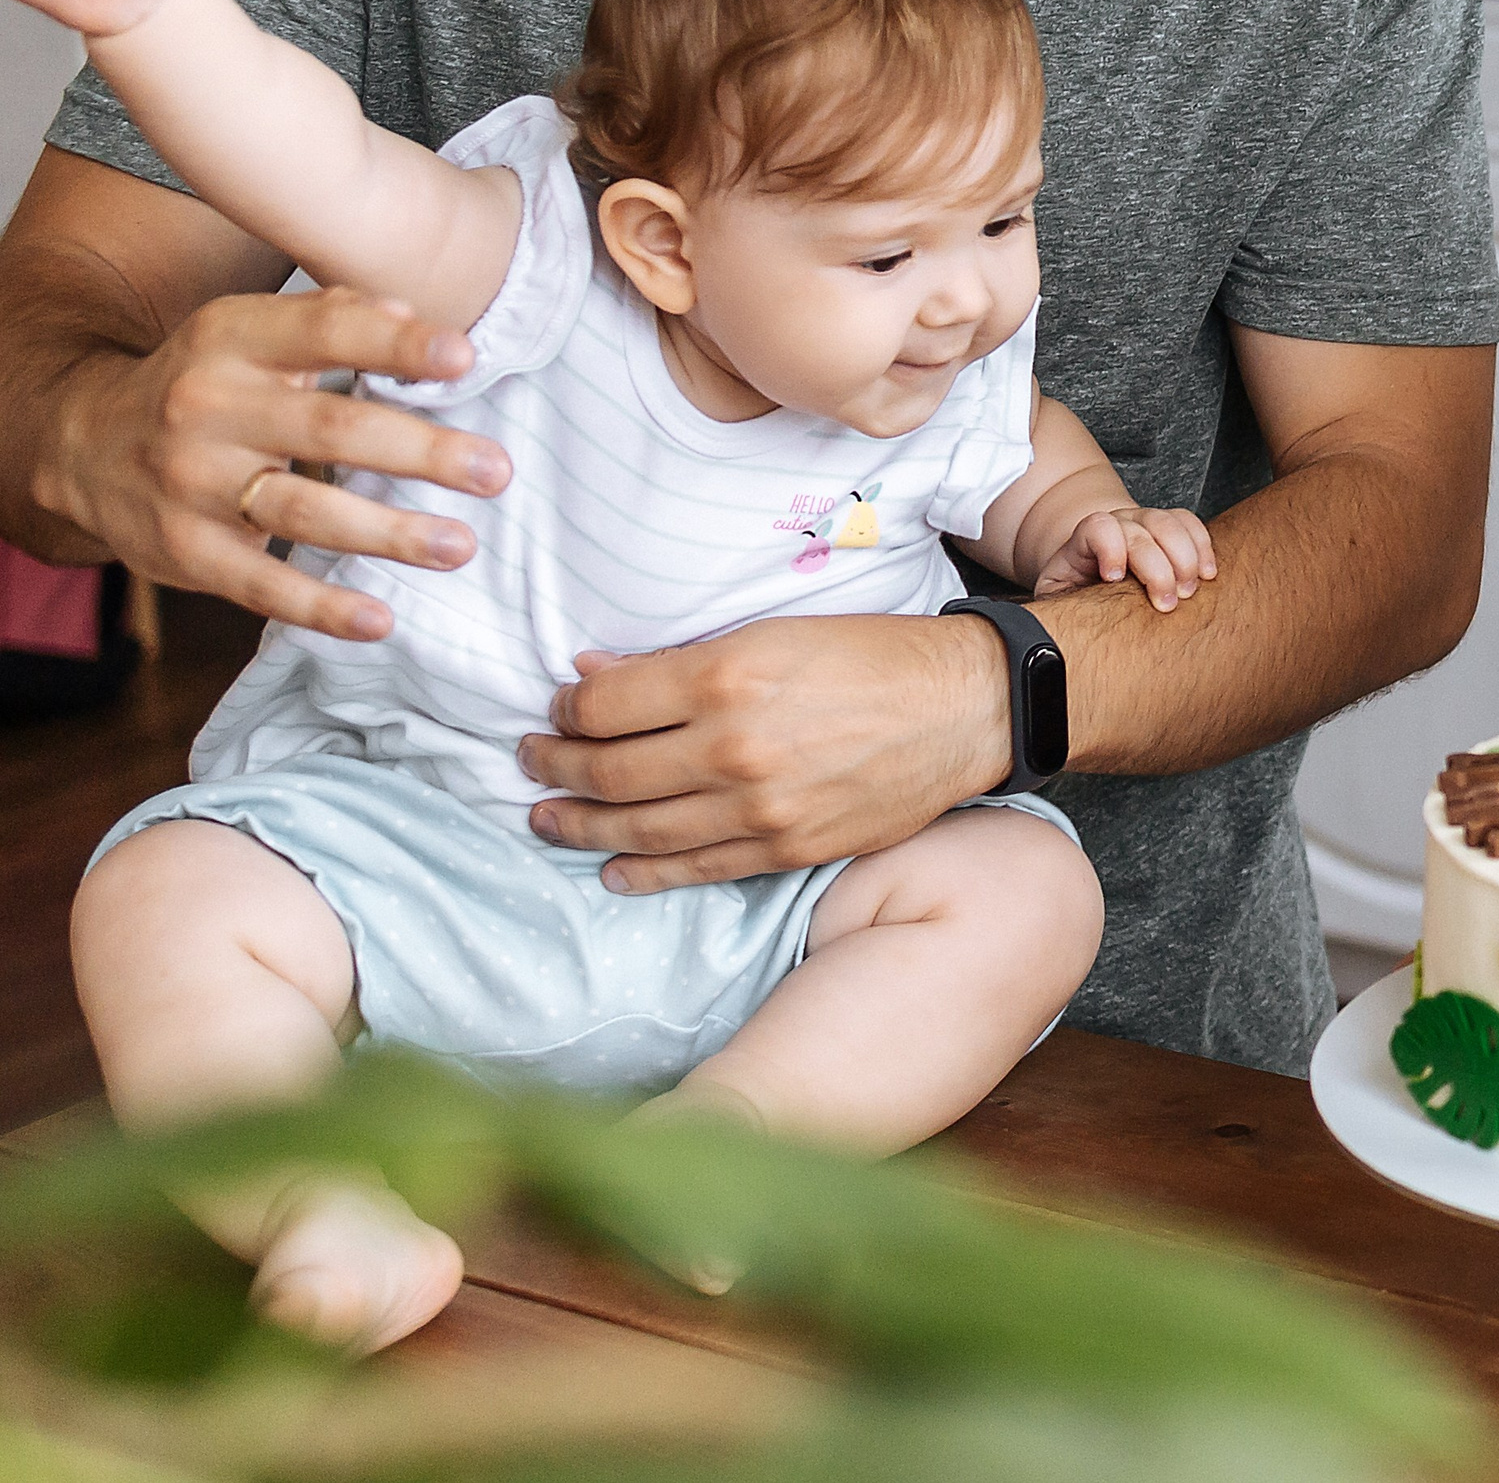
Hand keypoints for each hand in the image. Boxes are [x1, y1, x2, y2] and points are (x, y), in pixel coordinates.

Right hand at [34, 286, 510, 639]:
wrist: (79, 442)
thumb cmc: (204, 383)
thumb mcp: (248, 333)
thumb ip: (329, 317)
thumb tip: (410, 310)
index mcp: (231, 341)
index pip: (321, 333)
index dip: (393, 344)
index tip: (465, 356)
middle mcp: (208, 409)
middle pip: (328, 429)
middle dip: (418, 451)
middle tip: (494, 470)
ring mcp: (193, 484)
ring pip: (302, 510)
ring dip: (387, 532)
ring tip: (459, 545)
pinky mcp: (187, 551)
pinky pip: (259, 583)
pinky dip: (319, 607)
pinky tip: (379, 620)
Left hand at [517, 613, 1013, 892]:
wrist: (964, 709)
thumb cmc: (873, 656)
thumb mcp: (774, 630)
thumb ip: (681, 659)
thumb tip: (594, 672)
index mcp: (725, 674)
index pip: (604, 704)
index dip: (565, 708)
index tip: (555, 708)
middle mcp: (732, 746)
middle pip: (608, 770)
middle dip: (553, 767)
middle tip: (528, 762)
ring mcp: (758, 807)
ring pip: (637, 828)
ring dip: (579, 825)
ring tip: (546, 818)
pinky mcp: (786, 848)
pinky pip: (695, 869)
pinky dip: (642, 874)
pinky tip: (612, 870)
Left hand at [1035, 506, 1216, 610]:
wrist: (1090, 568)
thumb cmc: (1076, 593)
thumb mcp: (1057, 601)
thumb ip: (1058, 611)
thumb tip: (1052, 645)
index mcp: (1083, 542)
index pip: (1097, 528)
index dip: (1110, 548)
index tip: (1115, 579)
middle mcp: (1116, 525)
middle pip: (1140, 530)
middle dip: (1157, 567)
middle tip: (1166, 604)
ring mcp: (1143, 522)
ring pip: (1168, 523)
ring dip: (1185, 557)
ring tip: (1190, 591)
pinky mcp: (1168, 527)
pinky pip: (1189, 523)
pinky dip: (1202, 546)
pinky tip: (1207, 572)